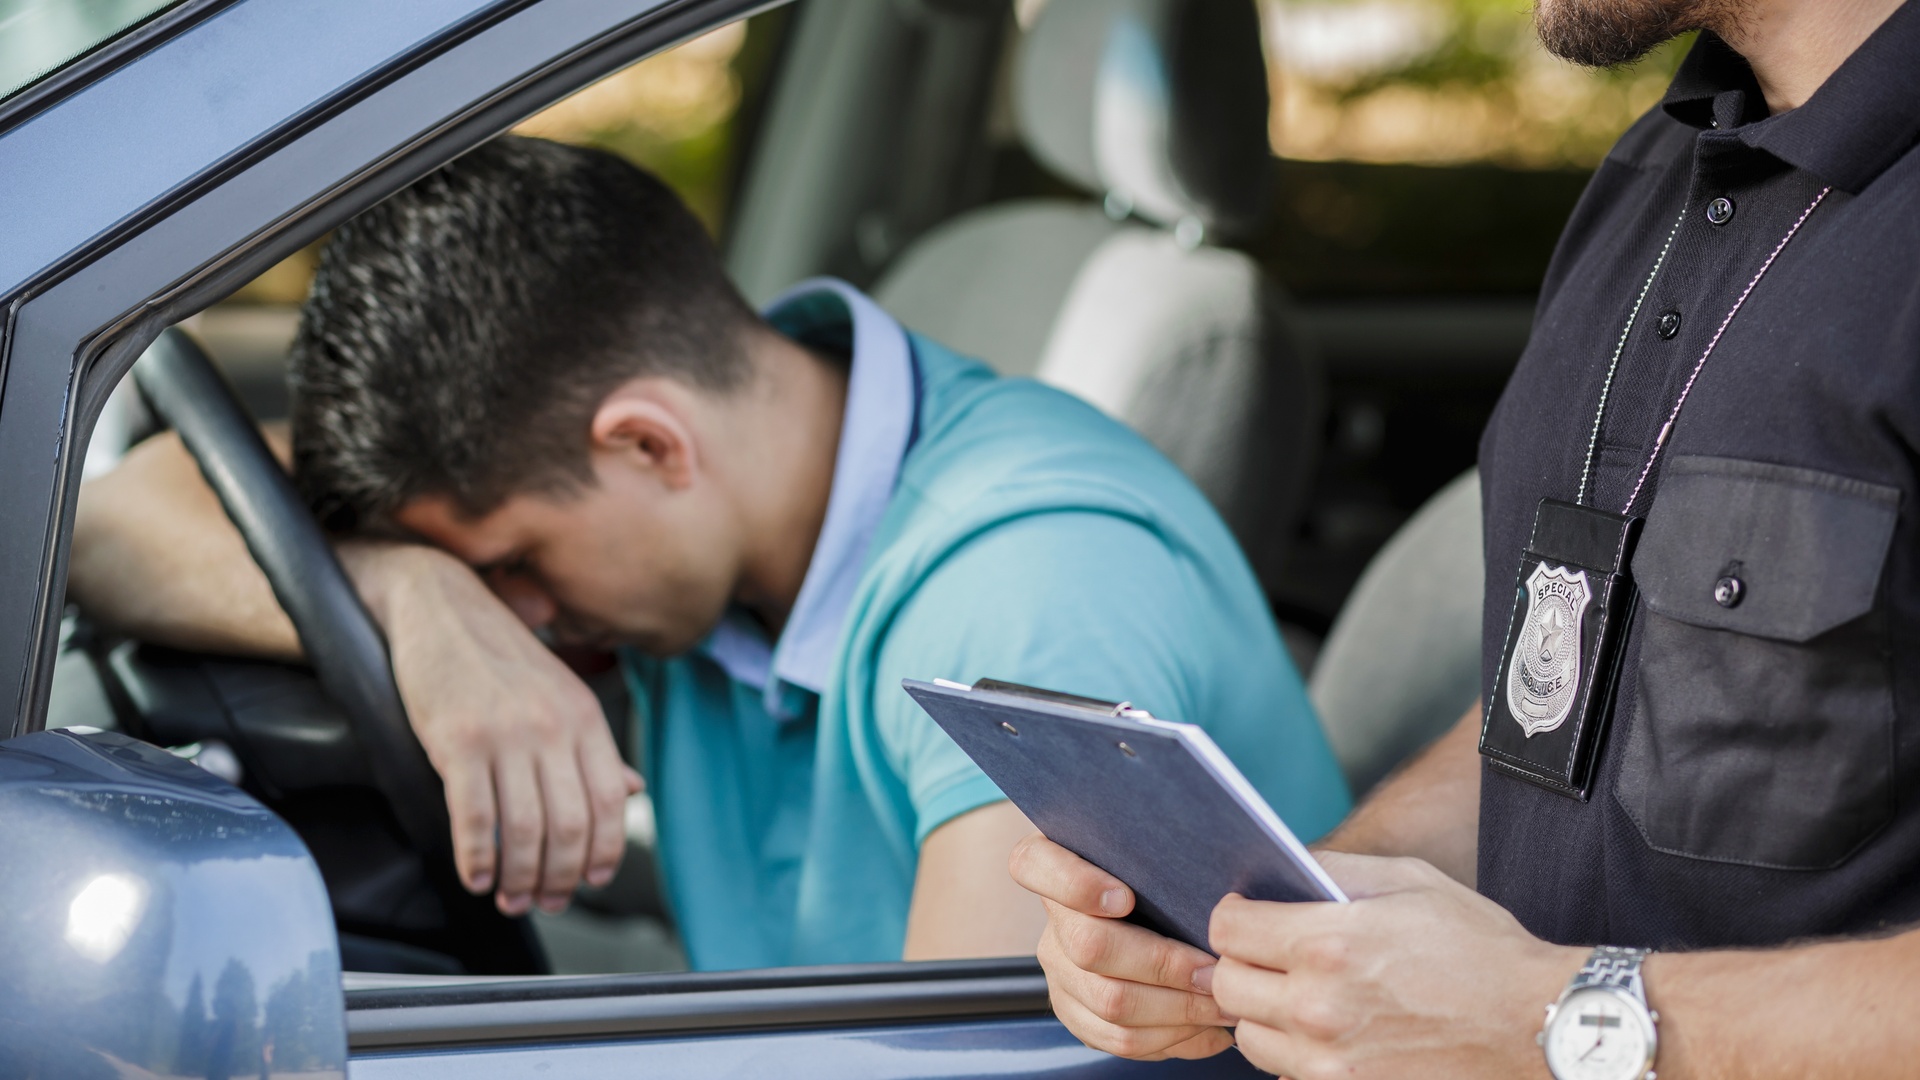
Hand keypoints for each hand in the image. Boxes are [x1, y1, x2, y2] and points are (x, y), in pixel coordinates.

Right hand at [344, 542, 641, 915]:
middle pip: (570, 826)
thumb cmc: (499, 656)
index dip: (604, 852)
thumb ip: (594, 747)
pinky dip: (477, 859)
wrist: (440, 606)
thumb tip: (631, 791)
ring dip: (518, 878)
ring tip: (509, 896)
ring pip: (524, 830)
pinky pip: (474, 817)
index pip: (610, 802)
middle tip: (543, 901)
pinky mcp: (457, 741)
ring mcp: (506, 733)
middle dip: (559, 878)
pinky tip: (476, 877)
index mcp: (584, 717)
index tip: (590, 882)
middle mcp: (552, 726)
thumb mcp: (560, 694)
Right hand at [1008, 833, 1235, 1060]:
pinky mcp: (1075, 1012)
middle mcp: (1052, 921)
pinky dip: (1171, 1038)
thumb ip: (1165, 857)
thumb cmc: (1162, 878)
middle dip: (1163, 964)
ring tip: (1222, 1004)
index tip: (1125, 898)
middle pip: (1090, 947)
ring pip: (1109, 1003)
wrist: (1151, 916)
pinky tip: (1208, 1029)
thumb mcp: (1156, 856)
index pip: (1033, 865)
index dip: (1076, 885)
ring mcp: (1059, 971)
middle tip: (1213, 971)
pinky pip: (1118, 1039)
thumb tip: (1222, 893)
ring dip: (1177, 1009)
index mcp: (1055, 863)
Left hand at [1209, 851, 1580, 1079]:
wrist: (1538, 1025)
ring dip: (1262, 1012)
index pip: (1227, 930)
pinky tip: (1328, 1030)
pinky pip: (1287, 1073)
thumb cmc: (1479, 948)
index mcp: (1327, 945)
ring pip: (1248, 1037)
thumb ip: (1334, 872)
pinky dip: (1294, 1052)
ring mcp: (1330, 1063)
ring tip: (1298, 993)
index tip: (1248, 914)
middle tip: (1268, 953)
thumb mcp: (1409, 882)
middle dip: (1240, 962)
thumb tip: (1281, 870)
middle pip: (1226, 985)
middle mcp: (1317, 1008)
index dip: (1233, 915)